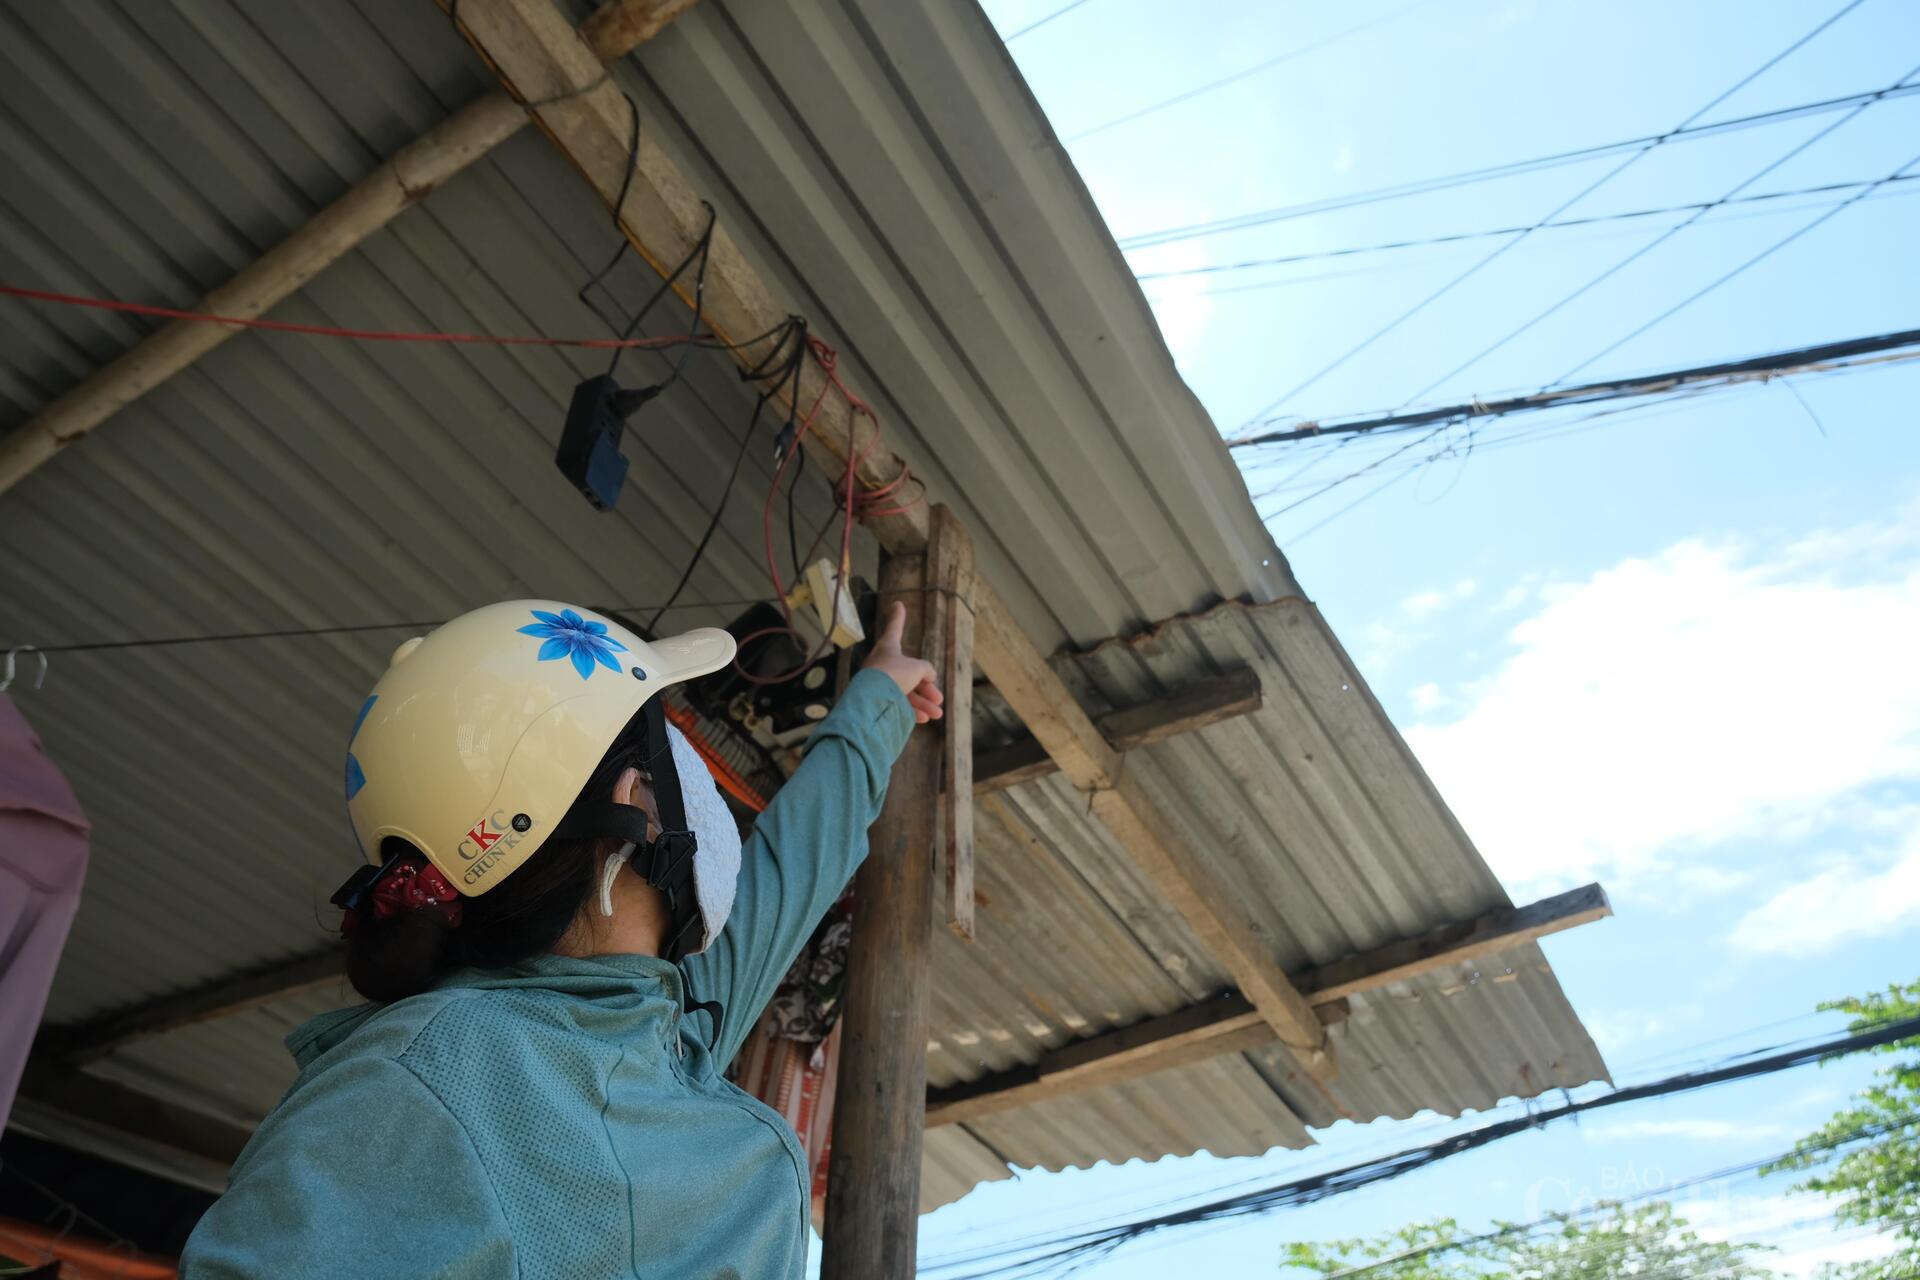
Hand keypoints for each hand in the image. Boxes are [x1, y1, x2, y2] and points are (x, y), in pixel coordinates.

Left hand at [862, 601, 944, 723]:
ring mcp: (879, 683)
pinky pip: (897, 705)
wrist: (872, 700)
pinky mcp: (878, 701)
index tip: (898, 603)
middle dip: (925, 688)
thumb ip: (925, 669)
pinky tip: (924, 718)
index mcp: (887, 648)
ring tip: (937, 714)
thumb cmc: (894, 675)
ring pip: (905, 692)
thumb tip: (928, 675)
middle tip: (938, 698)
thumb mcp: (917, 668)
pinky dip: (911, 710)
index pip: (894, 628)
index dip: (898, 617)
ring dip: (923, 703)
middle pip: (908, 673)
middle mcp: (882, 664)